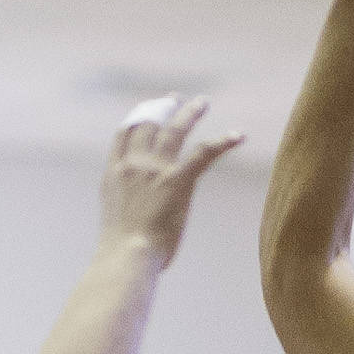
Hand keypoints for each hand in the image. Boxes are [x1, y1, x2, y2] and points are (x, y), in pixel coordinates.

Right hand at [100, 96, 240, 267]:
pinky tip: (238, 135)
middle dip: (164, 108)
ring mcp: (155, 169)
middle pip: (149, 123)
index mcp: (115, 172)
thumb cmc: (121, 248)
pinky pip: (204, 153)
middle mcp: (133, 164)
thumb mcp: (116, 214)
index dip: (139, 117)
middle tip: (176, 98)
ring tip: (203, 102)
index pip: (125, 133)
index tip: (149, 108)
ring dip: (190, 113)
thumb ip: (125, 198)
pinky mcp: (178, 179)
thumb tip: (135, 205)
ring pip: (175, 130)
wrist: (126, 255)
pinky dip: (223, 142)